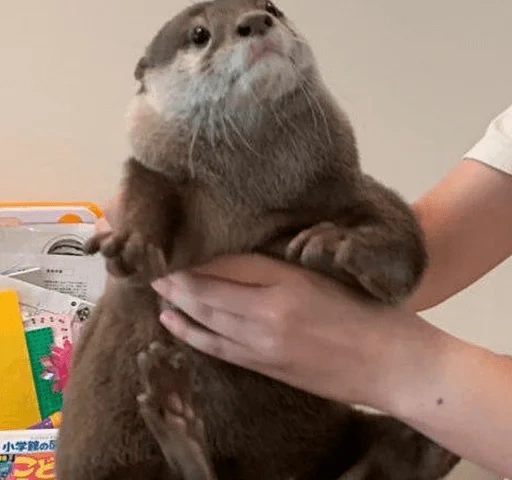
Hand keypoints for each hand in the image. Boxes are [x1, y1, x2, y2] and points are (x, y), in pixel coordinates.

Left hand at [152, 254, 440, 411]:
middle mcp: (268, 314)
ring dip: (179, 306)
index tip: (175, 250)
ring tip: (157, 292)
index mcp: (287, 283)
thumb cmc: (370, 313)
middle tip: (153, 269)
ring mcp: (265, 345)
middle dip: (177, 281)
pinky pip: (220, 350)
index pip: (227, 265)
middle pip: (209, 293)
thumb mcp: (327, 277)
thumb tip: (244, 258)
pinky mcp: (268, 368)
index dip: (196, 259)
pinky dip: (193, 336)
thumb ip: (283, 268)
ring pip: (208, 322)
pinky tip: (175, 325)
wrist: (392, 365)